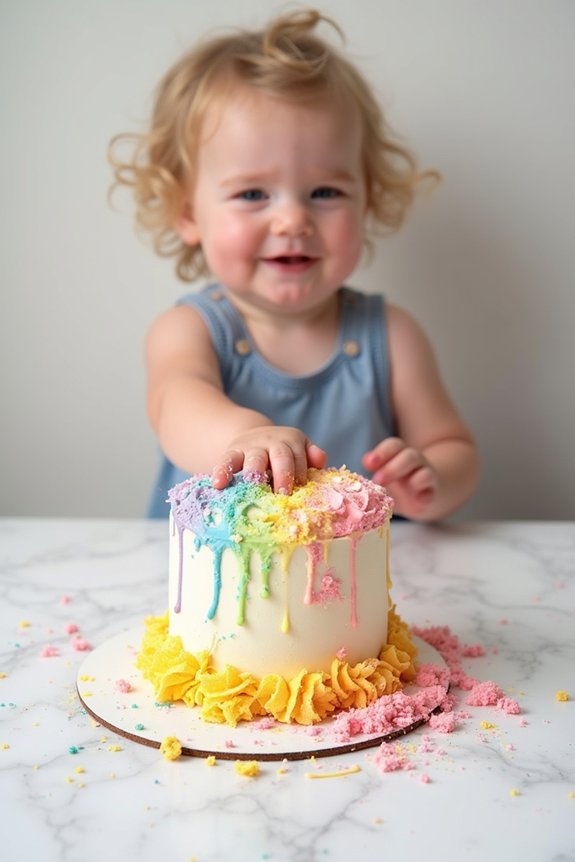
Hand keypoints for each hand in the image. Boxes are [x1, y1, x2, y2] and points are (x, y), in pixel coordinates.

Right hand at [211, 426, 326, 493]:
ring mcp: (251, 446)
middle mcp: (272, 441)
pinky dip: (222, 472)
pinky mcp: (233, 452)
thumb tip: (321, 460)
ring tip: (252, 488)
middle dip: (283, 475)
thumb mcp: (298, 448)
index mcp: (292, 441)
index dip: (300, 475)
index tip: (300, 493)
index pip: (299, 458)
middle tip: (283, 495)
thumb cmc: (280, 453)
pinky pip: (227, 460)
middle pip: (280, 456)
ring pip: (254, 458)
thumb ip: (311, 455)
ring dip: (254, 474)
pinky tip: (218, 485)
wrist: (252, 436)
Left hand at [362, 437, 438, 518]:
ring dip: (412, 479)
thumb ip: (371, 471)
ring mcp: (426, 475)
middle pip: (409, 456)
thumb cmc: (396, 482)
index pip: (393, 446)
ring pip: (424, 472)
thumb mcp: (382, 475)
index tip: (368, 464)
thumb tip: (352, 473)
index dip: (382, 453)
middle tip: (378, 480)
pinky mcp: (432, 492)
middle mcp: (414, 462)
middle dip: (393, 468)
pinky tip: (419, 501)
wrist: (422, 494)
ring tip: (401, 493)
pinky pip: (432, 491)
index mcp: (398, 454)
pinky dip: (426, 495)